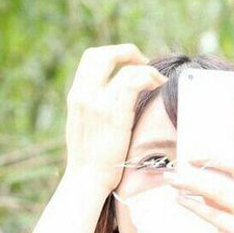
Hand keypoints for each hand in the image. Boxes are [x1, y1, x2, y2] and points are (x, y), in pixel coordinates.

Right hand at [65, 43, 166, 193]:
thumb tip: (111, 101)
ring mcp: (97, 103)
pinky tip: (158, 86)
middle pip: (102, 53)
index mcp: (76, 96)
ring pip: (123, 65)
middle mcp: (83, 95)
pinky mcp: (114, 113)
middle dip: (126, 52)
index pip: (90, 58)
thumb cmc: (90, 161)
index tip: (129, 65)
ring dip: (145, 67)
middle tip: (144, 63)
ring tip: (157, 80)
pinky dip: (150, 78)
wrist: (86, 180)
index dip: (112, 55)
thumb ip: (93, 109)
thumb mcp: (84, 128)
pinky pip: (134, 81)